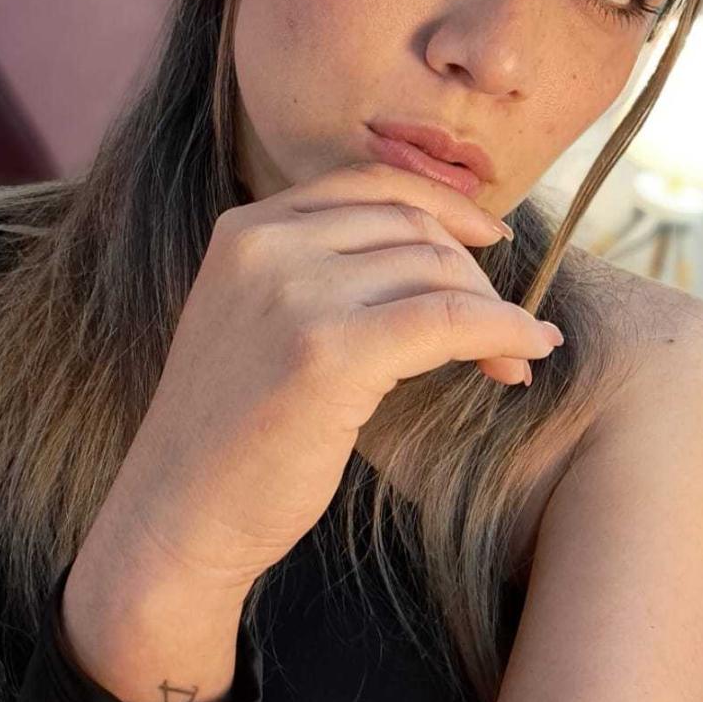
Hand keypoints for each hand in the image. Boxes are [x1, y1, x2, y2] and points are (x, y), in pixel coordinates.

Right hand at [97, 160, 562, 597]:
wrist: (175, 517)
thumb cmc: (229, 434)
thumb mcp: (258, 321)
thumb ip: (321, 274)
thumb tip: (439, 256)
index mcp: (247, 228)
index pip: (369, 183)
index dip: (444, 205)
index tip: (489, 238)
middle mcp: (266, 245)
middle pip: (411, 226)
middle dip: (474, 273)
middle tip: (505, 327)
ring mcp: (294, 293)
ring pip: (436, 272)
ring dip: (494, 311)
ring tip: (512, 357)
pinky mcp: (328, 352)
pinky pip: (448, 320)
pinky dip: (502, 330)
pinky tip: (527, 353)